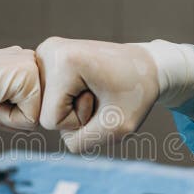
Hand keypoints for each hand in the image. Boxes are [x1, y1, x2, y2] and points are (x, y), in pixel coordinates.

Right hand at [0, 46, 40, 129]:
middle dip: (12, 116)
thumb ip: (18, 104)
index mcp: (23, 61)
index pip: (34, 107)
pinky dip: (7, 118)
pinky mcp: (28, 77)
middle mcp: (30, 58)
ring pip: (37, 117)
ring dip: (9, 117)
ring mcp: (31, 65)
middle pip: (39, 112)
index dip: (9, 114)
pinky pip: (30, 120)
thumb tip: (39, 122)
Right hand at [36, 37, 161, 152]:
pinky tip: (86, 85)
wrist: (148, 66)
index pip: (51, 120)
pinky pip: (47, 98)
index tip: (103, 99)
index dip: (80, 121)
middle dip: (74, 115)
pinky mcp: (46, 57)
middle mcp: (48, 50)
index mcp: (64, 61)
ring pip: (45, 107)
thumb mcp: (117, 129)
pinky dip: (67, 100)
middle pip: (45, 114)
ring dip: (72, 108)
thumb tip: (47, 129)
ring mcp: (45, 52)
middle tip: (101, 94)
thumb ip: (79, 143)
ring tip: (95, 89)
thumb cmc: (137, 94)